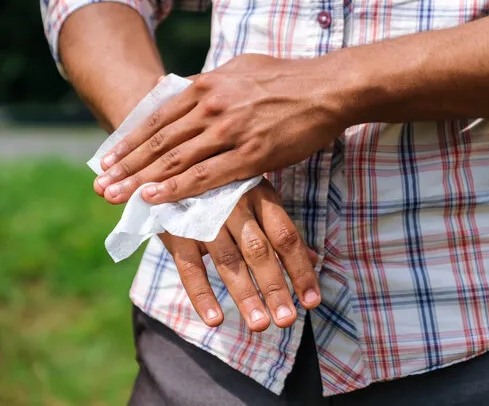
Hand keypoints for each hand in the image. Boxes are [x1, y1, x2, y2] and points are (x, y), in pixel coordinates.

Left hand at [93, 54, 346, 204]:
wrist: (327, 89)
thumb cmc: (288, 78)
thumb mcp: (241, 67)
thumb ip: (211, 83)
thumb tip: (188, 89)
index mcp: (208, 85)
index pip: (157, 116)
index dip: (130, 140)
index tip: (108, 157)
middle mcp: (212, 107)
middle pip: (159, 141)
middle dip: (127, 165)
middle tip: (101, 184)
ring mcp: (230, 132)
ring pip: (176, 160)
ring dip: (141, 180)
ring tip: (116, 196)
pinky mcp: (251, 155)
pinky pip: (206, 176)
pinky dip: (177, 189)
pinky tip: (155, 198)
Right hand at [160, 180, 319, 329]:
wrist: (171, 167)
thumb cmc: (225, 187)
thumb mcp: (257, 196)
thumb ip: (280, 228)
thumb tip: (314, 258)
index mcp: (260, 195)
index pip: (286, 237)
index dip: (300, 270)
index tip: (312, 302)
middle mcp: (234, 205)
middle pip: (259, 251)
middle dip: (274, 287)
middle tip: (286, 320)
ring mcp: (204, 218)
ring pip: (228, 262)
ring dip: (245, 295)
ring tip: (260, 325)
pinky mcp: (176, 231)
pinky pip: (190, 268)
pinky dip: (202, 295)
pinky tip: (215, 320)